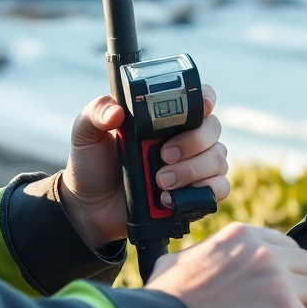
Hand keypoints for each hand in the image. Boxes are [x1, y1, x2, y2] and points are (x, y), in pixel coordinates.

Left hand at [58, 84, 227, 248]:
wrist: (92, 208)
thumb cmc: (93, 165)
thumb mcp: (86, 134)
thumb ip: (96, 114)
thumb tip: (116, 111)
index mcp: (164, 118)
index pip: (200, 99)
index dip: (206, 99)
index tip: (199, 108)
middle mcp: (185, 139)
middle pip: (213, 129)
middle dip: (193, 142)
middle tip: (164, 155)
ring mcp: (193, 167)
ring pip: (219, 159)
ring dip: (193, 170)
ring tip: (160, 182)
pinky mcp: (195, 194)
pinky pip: (220, 188)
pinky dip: (202, 192)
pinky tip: (171, 199)